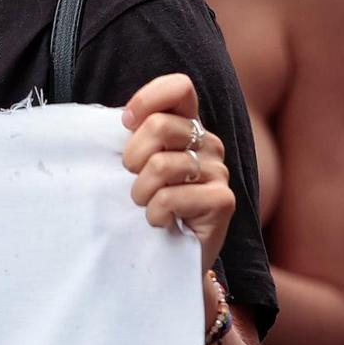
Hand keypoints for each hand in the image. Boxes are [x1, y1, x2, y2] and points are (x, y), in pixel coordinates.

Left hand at [123, 73, 232, 271]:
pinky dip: (156, 214)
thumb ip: (135, 135)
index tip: (126, 124)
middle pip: (160, 125)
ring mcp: (219, 171)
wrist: (170, 256)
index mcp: (188, 125)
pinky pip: (171, 197)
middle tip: (134, 180)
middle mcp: (208, 142)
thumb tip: (120, 119)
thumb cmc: (149, 202)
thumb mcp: (138, 163)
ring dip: (141, 192)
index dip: (147, 100)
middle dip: (132, 157)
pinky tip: (162, 223)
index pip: (179, 87)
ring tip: (147, 205)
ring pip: (161, 164)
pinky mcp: (223, 200)